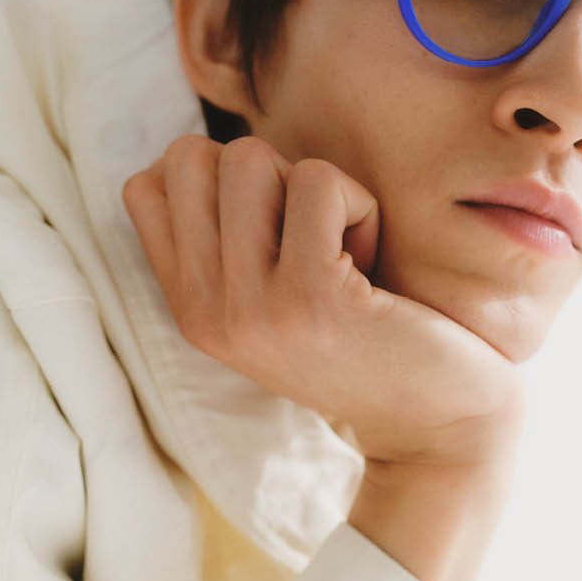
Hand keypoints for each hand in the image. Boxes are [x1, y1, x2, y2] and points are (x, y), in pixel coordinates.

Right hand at [122, 134, 524, 467]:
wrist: (437, 428)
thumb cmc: (365, 343)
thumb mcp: (270, 304)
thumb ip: (228, 242)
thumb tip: (209, 152)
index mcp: (190, 307)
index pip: (144, 188)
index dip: (213, 175)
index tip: (269, 222)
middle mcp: (205, 310)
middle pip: (191, 158)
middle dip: (263, 172)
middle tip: (309, 233)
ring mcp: (252, 307)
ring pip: (248, 158)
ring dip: (313, 188)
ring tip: (340, 249)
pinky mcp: (311, 295)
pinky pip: (319, 182)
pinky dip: (360, 205)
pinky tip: (370, 264)